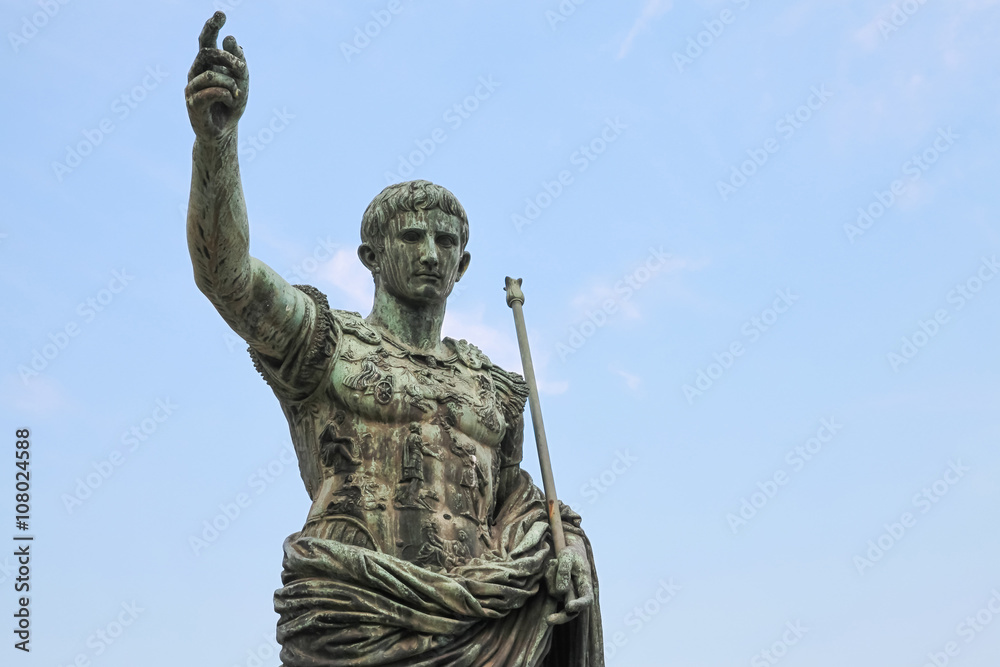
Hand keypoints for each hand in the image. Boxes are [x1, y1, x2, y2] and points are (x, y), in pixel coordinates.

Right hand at [185, 12, 248, 142]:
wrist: (224, 132)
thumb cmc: (231, 105)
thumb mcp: (242, 83)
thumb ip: (239, 63)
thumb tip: (231, 39)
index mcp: (207, 64)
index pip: (206, 41)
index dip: (211, 26)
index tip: (221, 14)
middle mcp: (195, 72)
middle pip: (207, 52)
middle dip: (228, 58)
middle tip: (242, 70)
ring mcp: (191, 87)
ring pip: (211, 74)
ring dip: (230, 83)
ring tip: (236, 95)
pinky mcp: (192, 103)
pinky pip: (211, 91)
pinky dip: (226, 94)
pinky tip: (230, 100)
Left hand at [544, 534, 593, 624]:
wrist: (568, 551)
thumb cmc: (571, 554)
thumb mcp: (567, 556)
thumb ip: (564, 571)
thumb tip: (561, 590)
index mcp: (586, 584)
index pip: (586, 599)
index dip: (579, 605)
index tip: (570, 607)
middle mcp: (577, 593)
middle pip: (571, 611)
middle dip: (560, 617)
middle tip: (548, 620)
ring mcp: (566, 594)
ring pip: (556, 594)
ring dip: (551, 579)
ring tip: (554, 562)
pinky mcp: (557, 592)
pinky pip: (549, 588)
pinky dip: (548, 577)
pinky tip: (551, 566)